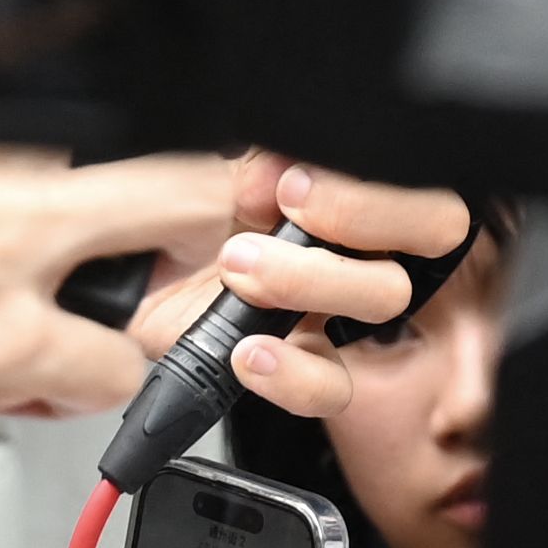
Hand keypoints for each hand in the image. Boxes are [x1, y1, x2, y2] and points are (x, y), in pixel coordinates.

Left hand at [129, 159, 482, 427]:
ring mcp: (330, 300)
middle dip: (362, 215)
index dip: (375, 180)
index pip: (415, 171)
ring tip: (239, 268)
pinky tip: (250, 353)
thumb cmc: (163, 214)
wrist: (116, 281)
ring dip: (313, 279)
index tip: (300, 179)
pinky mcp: (299, 359)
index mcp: (339, 176)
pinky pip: (333, 384)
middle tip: (290, 207)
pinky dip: (295, 374)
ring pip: (386, 296)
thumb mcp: (203, 171)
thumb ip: (251, 163)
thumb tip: (283, 163)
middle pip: (432, 226)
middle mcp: (349, 235)